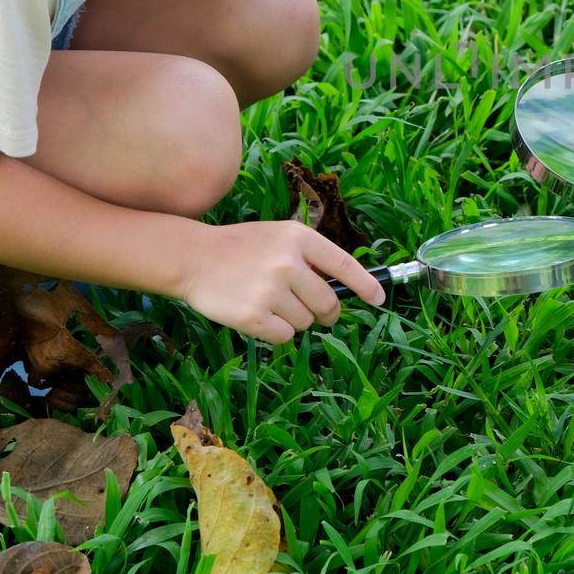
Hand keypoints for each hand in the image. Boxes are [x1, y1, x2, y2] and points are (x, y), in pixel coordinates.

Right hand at [178, 221, 384, 342]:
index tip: (379, 299)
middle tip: (313, 310)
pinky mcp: (252, 316)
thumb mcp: (280, 237)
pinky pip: (285, 337)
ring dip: (295, 320)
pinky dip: (277, 333)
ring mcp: (269, 290)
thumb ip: (311, 257)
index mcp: (299, 238)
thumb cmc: (243, 248)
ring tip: (270, 302)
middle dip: (326, 312)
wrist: (194, 258)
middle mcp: (287, 262)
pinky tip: (259, 316)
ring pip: (306, 322)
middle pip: (328, 303)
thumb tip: (347, 287)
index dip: (365, 285)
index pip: (344, 265)